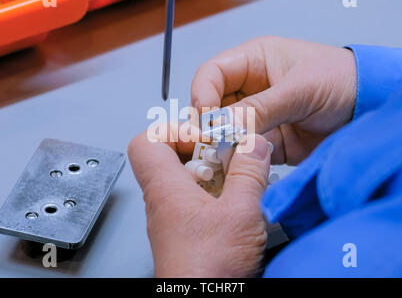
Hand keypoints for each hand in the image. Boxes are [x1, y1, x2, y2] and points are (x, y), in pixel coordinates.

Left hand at [128, 124, 270, 276]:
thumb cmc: (207, 271)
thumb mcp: (241, 213)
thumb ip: (249, 173)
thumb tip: (254, 144)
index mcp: (166, 189)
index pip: (148, 141)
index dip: (175, 130)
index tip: (204, 134)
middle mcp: (164, 202)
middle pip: (170, 157)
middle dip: (203, 151)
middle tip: (226, 155)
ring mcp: (173, 218)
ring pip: (186, 180)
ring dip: (214, 174)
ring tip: (238, 180)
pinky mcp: (186, 233)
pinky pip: (196, 201)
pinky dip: (217, 195)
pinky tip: (238, 204)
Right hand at [191, 36, 356, 164]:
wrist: (373, 109)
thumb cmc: (342, 80)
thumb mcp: (300, 88)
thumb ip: (260, 108)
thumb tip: (221, 125)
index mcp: (253, 62)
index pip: (212, 75)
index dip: (203, 94)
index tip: (205, 118)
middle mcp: (250, 90)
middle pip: (214, 107)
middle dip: (210, 125)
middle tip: (210, 144)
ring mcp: (259, 118)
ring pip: (226, 132)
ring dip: (223, 146)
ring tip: (225, 158)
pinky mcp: (268, 142)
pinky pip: (245, 152)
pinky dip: (241, 161)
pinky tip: (242, 166)